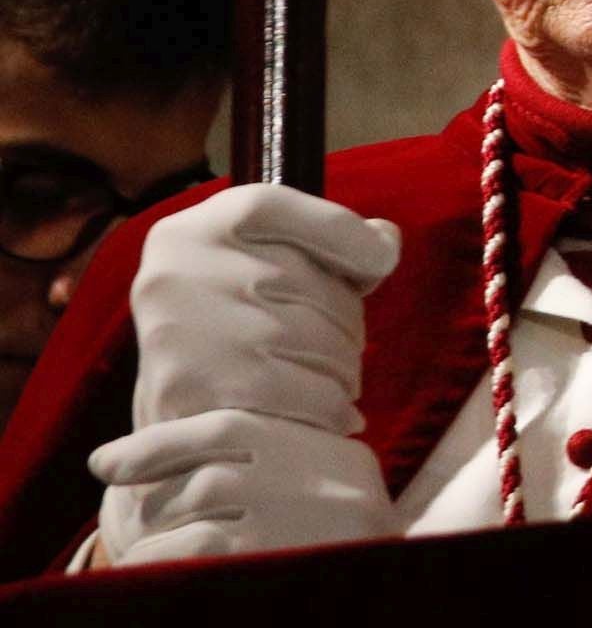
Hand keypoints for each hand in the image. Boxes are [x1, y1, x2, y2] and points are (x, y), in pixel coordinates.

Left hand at [92, 411, 399, 564]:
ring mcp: (304, 519)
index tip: (102, 466)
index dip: (157, 445)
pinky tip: (155, 576)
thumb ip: (259, 472)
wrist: (398, 604)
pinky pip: (199, 547)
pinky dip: (164, 558)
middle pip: (206, 473)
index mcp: (329, 455)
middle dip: (156, 500)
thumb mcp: (316, 500)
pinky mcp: (281, 560)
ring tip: (144, 559)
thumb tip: (124, 461)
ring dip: (155, 533)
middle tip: (141, 526)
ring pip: (196, 501)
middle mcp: (321, 478)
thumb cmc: (337, 559)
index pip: (228, 430)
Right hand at [129, 184, 396, 428]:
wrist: (171, 418)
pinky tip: (335, 414)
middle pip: (318, 286)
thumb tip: (384, 241)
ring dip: (344, 371)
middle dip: (348, 324)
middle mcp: (177, 271)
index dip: (346, 236)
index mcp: (195, 230)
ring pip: (320, 343)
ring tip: (328, 382)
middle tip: (337, 349)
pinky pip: (304, 395)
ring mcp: (179, 332)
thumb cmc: (237, 331)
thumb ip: (328, 245)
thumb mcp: (269, 271)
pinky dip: (332, 408)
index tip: (379, 263)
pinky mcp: (190, 393)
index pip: (287, 209)